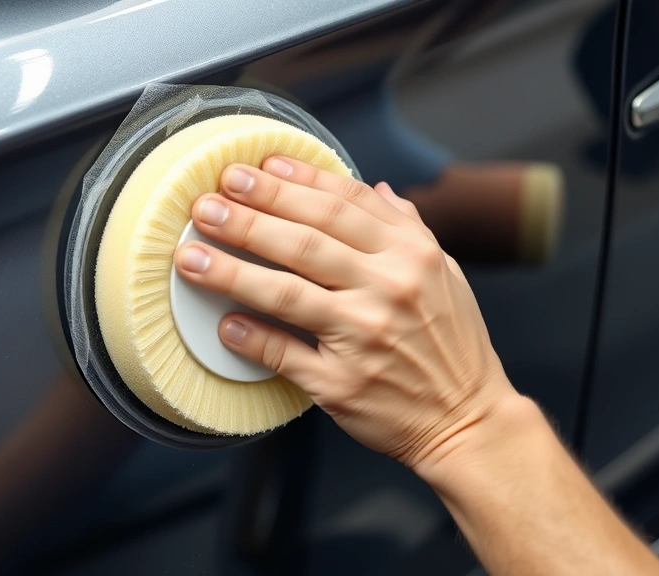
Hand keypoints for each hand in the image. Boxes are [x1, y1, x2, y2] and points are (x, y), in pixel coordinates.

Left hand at [173, 156, 520, 467]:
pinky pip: (285, 354)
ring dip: (231, 270)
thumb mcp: (445, 275)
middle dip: (250, 215)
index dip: (295, 181)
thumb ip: (408, 229)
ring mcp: (363, 337)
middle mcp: (388, 289)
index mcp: (412, 255)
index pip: (343, 204)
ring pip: (286, 292)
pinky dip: (251, 337)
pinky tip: (222, 322)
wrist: (468, 421)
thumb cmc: (452, 346)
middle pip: (306, 241)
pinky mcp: (340, 383)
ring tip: (190, 254)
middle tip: (208, 201)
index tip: (255, 166)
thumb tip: (376, 188)